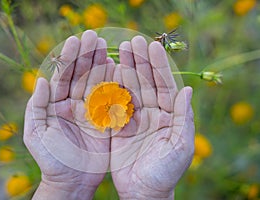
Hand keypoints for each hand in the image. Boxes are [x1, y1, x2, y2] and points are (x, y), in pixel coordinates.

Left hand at [24, 30, 112, 198]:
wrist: (71, 181)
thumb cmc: (51, 160)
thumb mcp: (37, 134)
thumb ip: (37, 107)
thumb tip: (40, 80)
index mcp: (56, 105)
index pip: (63, 76)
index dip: (69, 59)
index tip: (76, 40)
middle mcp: (74, 104)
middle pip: (81, 75)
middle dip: (86, 56)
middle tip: (93, 37)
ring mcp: (91, 111)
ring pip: (97, 83)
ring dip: (101, 64)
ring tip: (105, 47)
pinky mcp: (105, 120)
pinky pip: (110, 99)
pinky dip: (114, 84)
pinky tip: (116, 68)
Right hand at [110, 36, 194, 199]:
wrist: (143, 191)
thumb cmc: (165, 172)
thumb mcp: (180, 146)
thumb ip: (184, 118)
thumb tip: (187, 91)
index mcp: (169, 115)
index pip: (164, 85)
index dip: (158, 66)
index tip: (152, 46)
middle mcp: (151, 113)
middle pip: (146, 82)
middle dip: (140, 61)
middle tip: (133, 41)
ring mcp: (134, 118)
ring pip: (129, 89)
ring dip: (125, 69)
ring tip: (119, 50)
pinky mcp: (118, 126)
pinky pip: (114, 103)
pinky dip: (111, 88)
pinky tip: (107, 73)